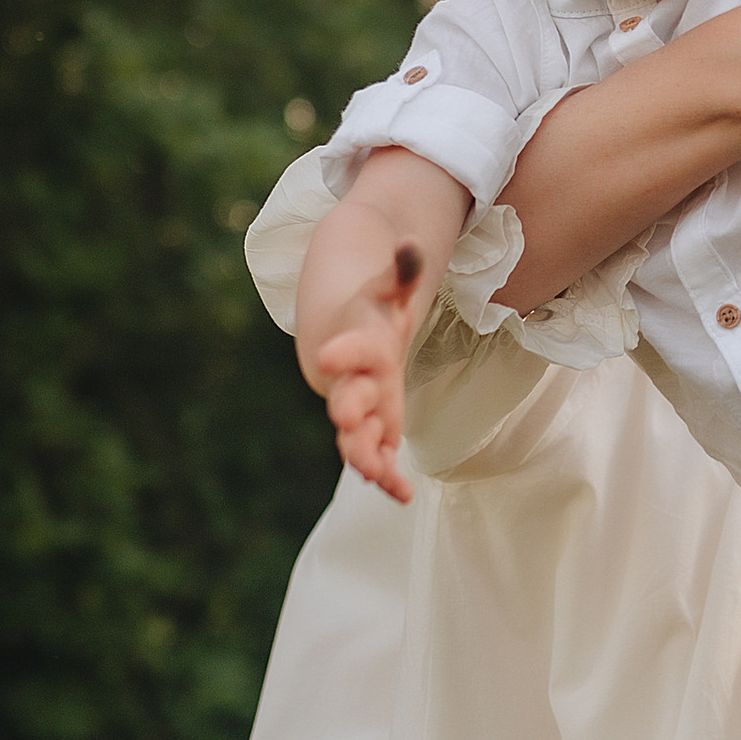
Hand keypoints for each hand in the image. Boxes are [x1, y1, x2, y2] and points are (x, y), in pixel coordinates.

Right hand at [308, 243, 430, 500]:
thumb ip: (401, 272)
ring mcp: (360, 409)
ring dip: (364, 454)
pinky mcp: (371, 430)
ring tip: (374, 474)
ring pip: (356, 436)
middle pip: (347, 398)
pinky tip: (401, 495)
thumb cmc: (373, 315)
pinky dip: (386, 475)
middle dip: (348, 409)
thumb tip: (410, 244)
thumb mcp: (388, 292)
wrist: (344, 343)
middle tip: (345, 421)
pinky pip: (376, 456)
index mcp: (360, 345)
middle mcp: (355, 381)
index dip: (343, 351)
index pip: (351, 348)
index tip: (329, 355)